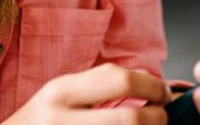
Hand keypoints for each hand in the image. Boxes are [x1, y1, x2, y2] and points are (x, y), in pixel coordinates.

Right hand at [4, 63, 171, 124]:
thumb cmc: (36, 123)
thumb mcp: (57, 95)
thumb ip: (94, 86)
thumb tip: (144, 82)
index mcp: (60, 92)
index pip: (121, 80)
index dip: (152, 85)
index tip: (162, 92)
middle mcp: (64, 120)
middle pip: (133, 119)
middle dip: (159, 118)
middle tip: (163, 116)